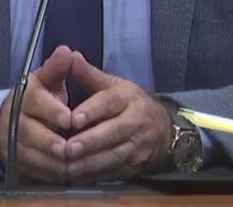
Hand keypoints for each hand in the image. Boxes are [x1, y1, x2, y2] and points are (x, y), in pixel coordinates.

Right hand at [0, 45, 73, 181]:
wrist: (8, 121)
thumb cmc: (38, 98)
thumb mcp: (46, 80)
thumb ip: (57, 68)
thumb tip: (66, 51)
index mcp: (25, 96)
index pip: (35, 102)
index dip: (52, 111)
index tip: (69, 118)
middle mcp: (15, 120)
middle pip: (30, 132)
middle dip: (51, 142)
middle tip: (70, 148)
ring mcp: (14, 143)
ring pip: (30, 155)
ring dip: (52, 162)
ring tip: (74, 165)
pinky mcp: (17, 162)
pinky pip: (33, 171)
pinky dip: (50, 174)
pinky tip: (68, 174)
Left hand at [62, 51, 172, 182]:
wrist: (164, 130)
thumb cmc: (130, 104)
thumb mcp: (114, 85)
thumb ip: (89, 74)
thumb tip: (69, 55)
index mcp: (128, 98)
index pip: (110, 103)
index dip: (92, 111)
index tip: (73, 119)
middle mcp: (136, 122)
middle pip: (113, 132)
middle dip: (90, 142)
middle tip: (68, 148)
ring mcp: (138, 146)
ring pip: (114, 156)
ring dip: (90, 163)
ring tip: (68, 166)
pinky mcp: (136, 166)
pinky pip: (115, 172)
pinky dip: (96, 176)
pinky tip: (78, 177)